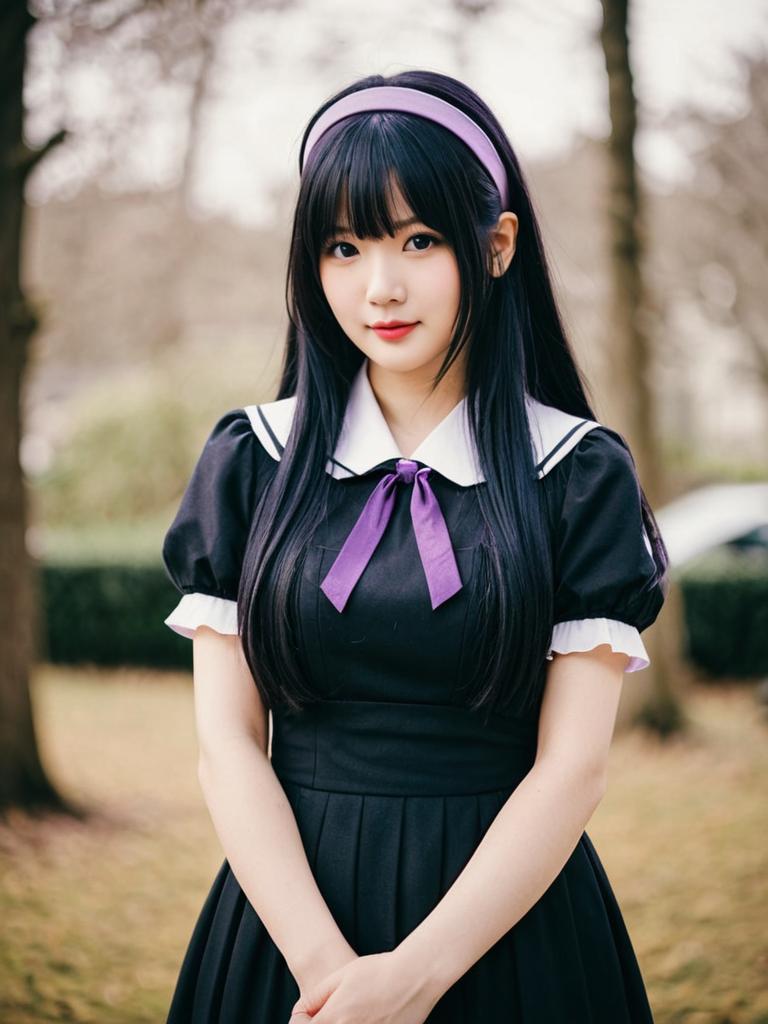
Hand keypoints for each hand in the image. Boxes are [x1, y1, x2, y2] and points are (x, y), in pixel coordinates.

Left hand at [288, 949, 439, 1022]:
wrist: (414, 977)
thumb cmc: (377, 971)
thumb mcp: (341, 975)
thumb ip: (316, 995)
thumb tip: (300, 1011)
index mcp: (335, 1016)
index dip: (301, 1021)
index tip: (308, 1014)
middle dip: (320, 1023)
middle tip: (331, 1012)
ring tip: (350, 1013)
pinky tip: (369, 1017)